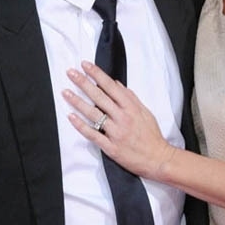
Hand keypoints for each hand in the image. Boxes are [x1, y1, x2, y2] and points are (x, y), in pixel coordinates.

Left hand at [64, 61, 174, 179]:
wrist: (158, 159)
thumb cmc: (152, 136)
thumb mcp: (145, 112)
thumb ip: (131, 98)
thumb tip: (117, 84)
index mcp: (131, 107)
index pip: (110, 86)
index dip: (96, 74)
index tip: (85, 65)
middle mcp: (122, 118)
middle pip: (99, 97)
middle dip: (83, 83)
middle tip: (70, 73)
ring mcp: (115, 132)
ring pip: (93, 114)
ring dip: (78, 102)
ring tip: (65, 93)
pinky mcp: (111, 147)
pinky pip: (93, 134)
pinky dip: (81, 126)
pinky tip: (71, 117)